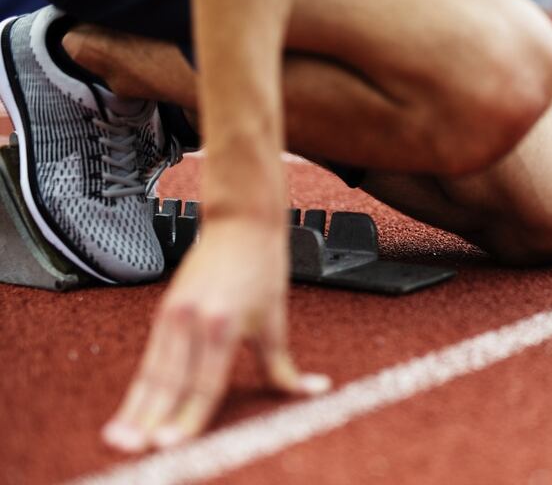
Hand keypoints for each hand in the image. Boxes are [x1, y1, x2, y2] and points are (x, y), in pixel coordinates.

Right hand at [101, 220, 329, 451]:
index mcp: (222, 324)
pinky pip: (149, 358)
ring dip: (135, 409)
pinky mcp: (164, 312)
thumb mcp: (275, 319)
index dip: (187, 416)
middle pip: (168, 381)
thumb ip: (283, 365)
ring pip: (151, 372)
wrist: (241, 222)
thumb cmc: (262, 266)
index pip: (204, 383)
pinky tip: (129, 411)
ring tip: (119, 439)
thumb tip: (311, 391)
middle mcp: (192, 321)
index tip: (171, 442)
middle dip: (149, 419)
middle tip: (134, 448)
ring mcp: (173, 315)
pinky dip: (139, 387)